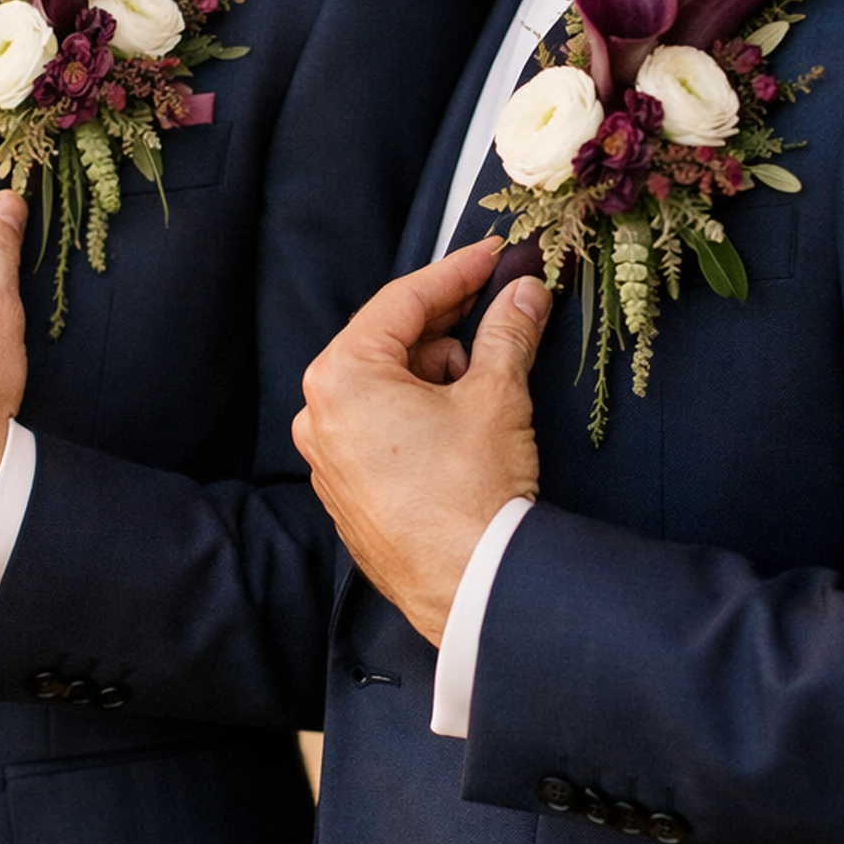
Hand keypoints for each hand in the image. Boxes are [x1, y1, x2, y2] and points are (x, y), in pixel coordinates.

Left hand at [293, 239, 550, 645]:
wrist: (472, 589)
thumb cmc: (472, 495)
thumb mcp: (496, 396)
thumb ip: (507, 331)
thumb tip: (523, 292)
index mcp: (341, 377)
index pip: (403, 301)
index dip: (456, 272)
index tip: (493, 254)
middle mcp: (319, 414)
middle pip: (390, 342)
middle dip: (449, 324)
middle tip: (500, 303)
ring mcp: (329, 458)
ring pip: (387, 386)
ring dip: (436, 373)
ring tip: (486, 386)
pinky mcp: (348, 492)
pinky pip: (381, 428)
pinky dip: (420, 412)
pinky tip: (463, 422)